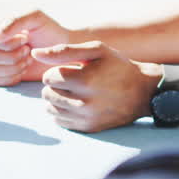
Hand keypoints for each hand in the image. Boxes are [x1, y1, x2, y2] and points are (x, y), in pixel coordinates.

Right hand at [0, 11, 71, 84]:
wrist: (62, 51)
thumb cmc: (49, 31)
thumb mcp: (35, 18)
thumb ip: (13, 22)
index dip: (6, 42)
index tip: (25, 38)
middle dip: (10, 56)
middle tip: (28, 50)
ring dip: (13, 66)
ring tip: (29, 60)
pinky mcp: (3, 75)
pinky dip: (11, 77)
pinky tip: (24, 70)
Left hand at [32, 41, 159, 132]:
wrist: (143, 92)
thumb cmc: (118, 67)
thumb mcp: (95, 51)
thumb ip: (63, 51)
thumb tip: (35, 54)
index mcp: (84, 80)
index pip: (48, 77)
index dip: (56, 71)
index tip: (70, 70)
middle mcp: (84, 102)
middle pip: (47, 94)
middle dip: (54, 86)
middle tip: (70, 81)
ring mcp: (86, 117)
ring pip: (51, 109)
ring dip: (56, 99)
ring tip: (71, 92)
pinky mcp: (88, 128)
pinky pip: (60, 122)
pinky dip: (62, 112)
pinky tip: (74, 104)